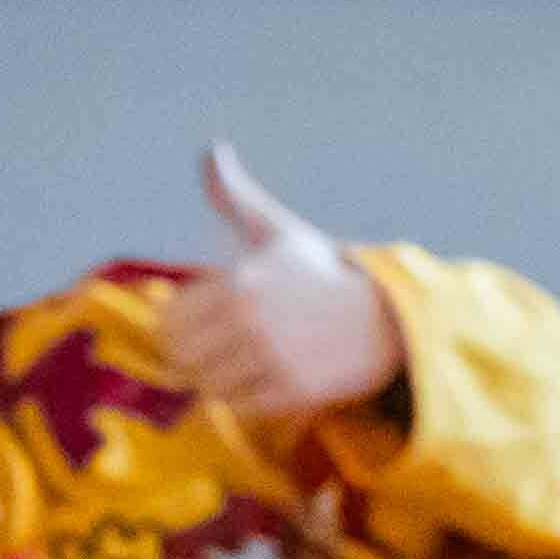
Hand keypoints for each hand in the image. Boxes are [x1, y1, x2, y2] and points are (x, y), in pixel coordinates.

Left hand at [166, 143, 402, 423]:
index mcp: (241, 280)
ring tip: (250, 364)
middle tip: (222, 352)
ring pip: (210, 387)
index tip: (202, 327)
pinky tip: (273, 380)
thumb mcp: (279, 232)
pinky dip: (250, 400)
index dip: (179, 329)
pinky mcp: (295, 391)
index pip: (171, 322)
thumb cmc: (323, 274)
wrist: (388, 316)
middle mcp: (253, 319)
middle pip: (184, 359)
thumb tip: (211, 150)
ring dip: (222, 381)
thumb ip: (236, 197)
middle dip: (196, 359)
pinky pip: (243, 407)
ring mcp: (274, 357)